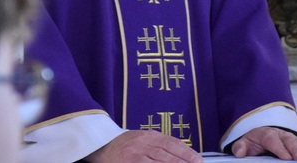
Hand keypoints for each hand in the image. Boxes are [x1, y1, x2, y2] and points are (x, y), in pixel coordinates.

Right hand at [85, 130, 203, 162]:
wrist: (98, 145)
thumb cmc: (122, 145)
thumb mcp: (141, 140)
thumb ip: (158, 145)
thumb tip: (180, 152)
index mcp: (149, 135)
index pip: (172, 143)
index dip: (187, 152)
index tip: (198, 159)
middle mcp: (144, 142)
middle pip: (169, 152)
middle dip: (185, 161)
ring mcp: (136, 153)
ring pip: (161, 160)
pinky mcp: (130, 162)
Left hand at [229, 126, 296, 159]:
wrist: (263, 132)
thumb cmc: (255, 139)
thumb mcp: (245, 142)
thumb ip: (241, 147)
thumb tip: (239, 152)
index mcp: (267, 134)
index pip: (273, 140)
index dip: (280, 149)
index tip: (286, 157)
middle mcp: (281, 134)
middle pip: (290, 141)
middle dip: (296, 150)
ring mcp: (291, 138)